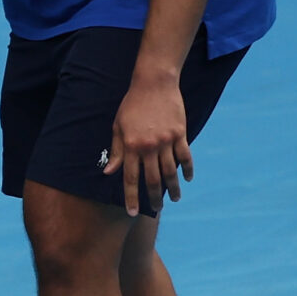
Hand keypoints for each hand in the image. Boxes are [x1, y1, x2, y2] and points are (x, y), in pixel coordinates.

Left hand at [105, 72, 191, 216]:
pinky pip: (185, 156)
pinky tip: (187, 179)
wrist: (153, 83)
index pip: (130, 178)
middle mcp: (148, 146)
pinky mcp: (179, 133)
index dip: (131, 197)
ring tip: (175, 199)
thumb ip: (116, 151)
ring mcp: (166, 140)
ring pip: (170, 171)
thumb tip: (109, 172)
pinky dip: (187, 169)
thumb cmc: (132, 105)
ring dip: (173, 188)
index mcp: (131, 146)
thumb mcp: (118, 127)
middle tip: (156, 208)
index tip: (133, 212)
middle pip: (152, 179)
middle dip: (154, 197)